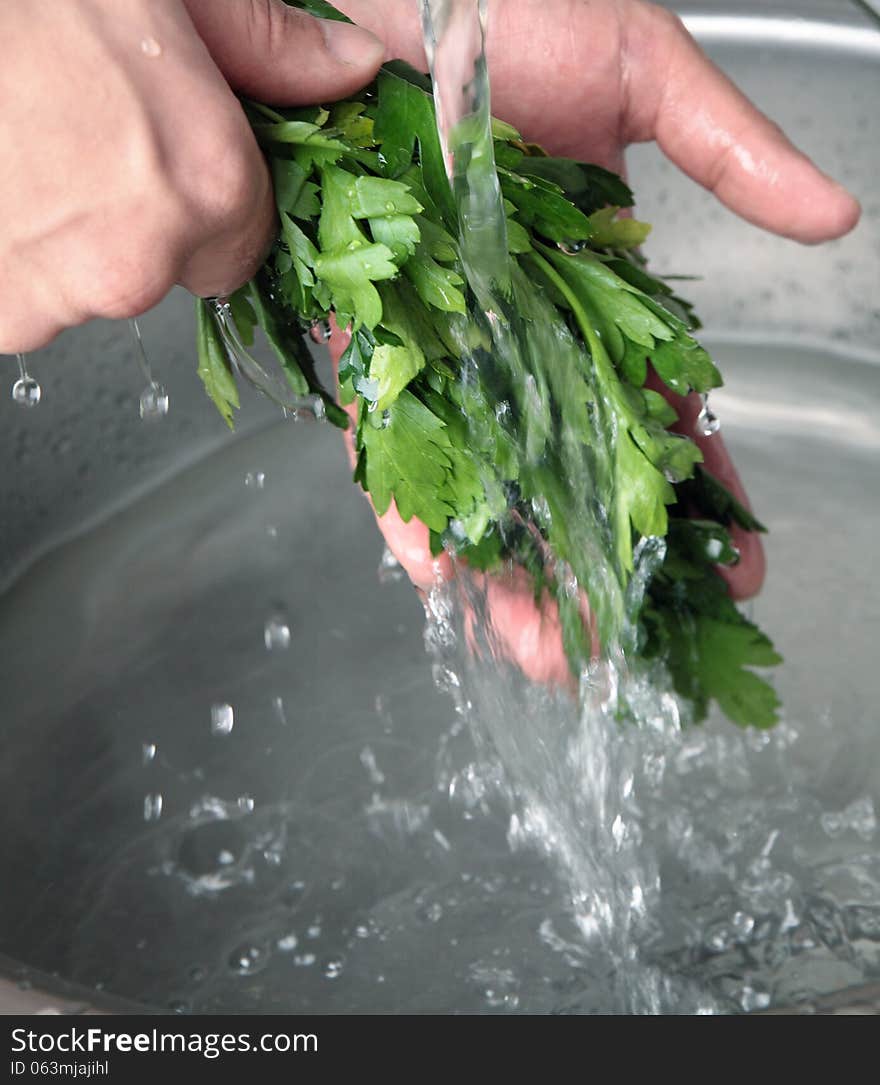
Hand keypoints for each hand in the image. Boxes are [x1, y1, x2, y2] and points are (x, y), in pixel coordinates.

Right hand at [0, 0, 383, 353]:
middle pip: (161, 270)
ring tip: (21, 144)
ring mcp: (47, 298)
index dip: (209, 205)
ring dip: (62, 230)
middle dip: (133, 215)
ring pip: (83, 282)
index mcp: (202, 187)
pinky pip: (20, 293)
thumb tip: (347, 69)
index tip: (167, 163)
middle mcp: (133, 263)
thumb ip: (264, 42)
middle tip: (74, 130)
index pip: (243, 252)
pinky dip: (10, 247)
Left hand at [327, 0, 859, 680]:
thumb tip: (828, 223)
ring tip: (540, 646)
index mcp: (597, 288)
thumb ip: (727, 151)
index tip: (725, 567)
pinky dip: (414, 507)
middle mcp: (521, 333)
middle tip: (620, 646)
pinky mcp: (362, 339)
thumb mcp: (638, 66)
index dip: (690, 493)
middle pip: (565, 472)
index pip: (654, 413)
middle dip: (594, 562)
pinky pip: (388, 440)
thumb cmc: (504, 4)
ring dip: (509, 566)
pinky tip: (445, 578)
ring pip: (482, 479)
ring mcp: (441, 345)